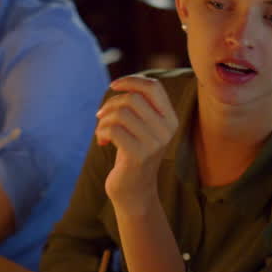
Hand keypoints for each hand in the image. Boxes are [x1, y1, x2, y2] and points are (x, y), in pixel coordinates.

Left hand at [95, 76, 178, 206]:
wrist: (134, 190)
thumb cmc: (132, 153)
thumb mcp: (140, 127)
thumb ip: (137, 106)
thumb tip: (119, 84)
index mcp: (171, 119)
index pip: (154, 87)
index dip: (131, 81)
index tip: (113, 86)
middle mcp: (167, 130)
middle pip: (133, 98)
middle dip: (111, 104)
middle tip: (101, 116)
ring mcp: (154, 144)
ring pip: (120, 113)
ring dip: (103, 120)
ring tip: (101, 131)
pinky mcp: (138, 155)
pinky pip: (112, 130)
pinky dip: (100, 132)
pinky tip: (101, 142)